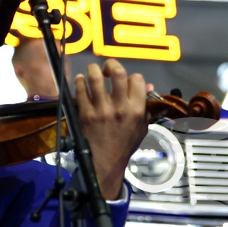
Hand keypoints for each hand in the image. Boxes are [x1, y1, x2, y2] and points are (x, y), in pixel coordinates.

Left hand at [75, 59, 148, 198]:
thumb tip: (147, 86)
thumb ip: (145, 105)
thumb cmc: (124, 144)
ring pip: (95, 78)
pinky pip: (80, 90)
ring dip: (93, 70)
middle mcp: (120, 108)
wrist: (105, 162)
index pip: (136, 79)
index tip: (125, 81)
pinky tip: (81, 81)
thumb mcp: (141, 127)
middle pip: (117, 72)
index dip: (131, 76)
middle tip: (107, 67)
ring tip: (92, 71)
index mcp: (136, 110)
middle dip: (111, 64)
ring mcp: (101, 110)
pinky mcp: (85, 114)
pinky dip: (80, 81)